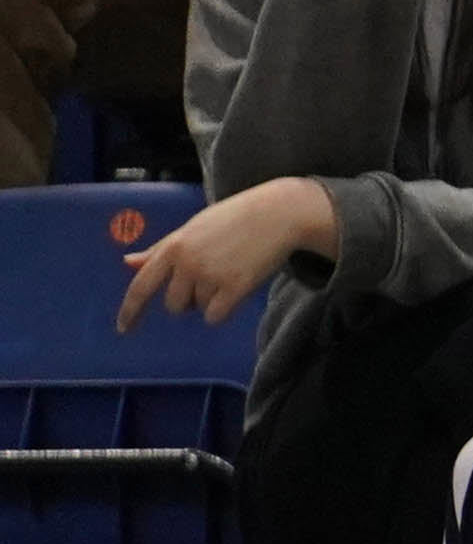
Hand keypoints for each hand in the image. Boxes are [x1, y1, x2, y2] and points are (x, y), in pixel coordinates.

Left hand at [117, 174, 329, 328]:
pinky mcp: (235, 287)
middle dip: (188, 299)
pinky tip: (237, 289)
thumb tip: (127, 263)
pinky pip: (216, 316)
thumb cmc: (234, 218)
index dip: (130, 310)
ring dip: (211, 300)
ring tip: (229, 275)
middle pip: (174, 304)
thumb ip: (160, 250)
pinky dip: (224, 309)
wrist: (278, 214)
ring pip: (198, 309)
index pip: (142, 285)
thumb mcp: (192, 229)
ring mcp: (211, 275)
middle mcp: (187, 263)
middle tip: (210, 279)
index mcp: (173, 246)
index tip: (123, 329)